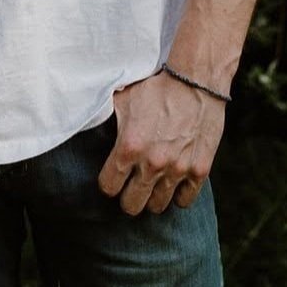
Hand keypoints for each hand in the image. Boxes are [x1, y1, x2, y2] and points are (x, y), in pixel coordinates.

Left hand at [97, 71, 225, 215]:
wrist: (195, 80)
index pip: (108, 187)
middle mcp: (152, 164)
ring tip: (153, 183)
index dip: (108, 182)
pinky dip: (179, 194)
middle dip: (128, 196)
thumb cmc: (157, 87)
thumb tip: (87, 118)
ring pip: (158, 206)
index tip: (113, 176)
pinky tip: (174, 181)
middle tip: (132, 185)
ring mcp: (177, 170)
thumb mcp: (124, 98)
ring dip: (153, 196)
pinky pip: (185, 201)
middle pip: (131, 205)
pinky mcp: (199, 171)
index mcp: (129, 147)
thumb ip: (106, 118)